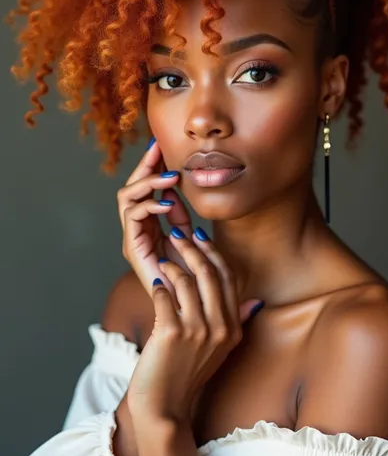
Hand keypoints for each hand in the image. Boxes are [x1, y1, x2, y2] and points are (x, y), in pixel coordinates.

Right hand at [117, 137, 194, 305]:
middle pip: (131, 187)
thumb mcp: (190, 237)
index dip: (152, 167)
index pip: (146, 189)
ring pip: (126, 197)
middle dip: (144, 166)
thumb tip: (178, 189)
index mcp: (149, 225)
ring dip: (148, 183)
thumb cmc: (192, 276)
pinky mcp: (131, 247)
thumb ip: (182, 215)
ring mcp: (132, 237)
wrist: (188, 308)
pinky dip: (149, 205)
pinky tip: (168, 204)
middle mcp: (136, 229)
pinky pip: (132, 216)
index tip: (163, 146)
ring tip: (171, 178)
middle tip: (157, 147)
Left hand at [126, 228, 263, 422]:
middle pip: (210, 274)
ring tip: (163, 259)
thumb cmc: (187, 374)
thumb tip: (257, 302)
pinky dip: (158, 285)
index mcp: (234, 328)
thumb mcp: (221, 349)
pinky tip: (154, 281)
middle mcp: (220, 328)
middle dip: (192, 249)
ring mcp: (196, 331)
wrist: (164, 407)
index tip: (200, 237)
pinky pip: (164, 295)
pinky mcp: (171, 333)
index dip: (213, 253)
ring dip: (173, 265)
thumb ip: (237, 321)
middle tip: (178, 235)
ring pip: (186, 281)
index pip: (228, 278)